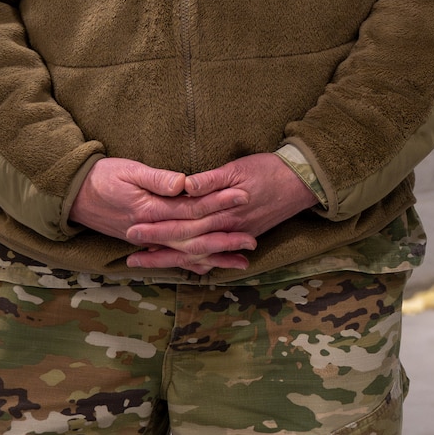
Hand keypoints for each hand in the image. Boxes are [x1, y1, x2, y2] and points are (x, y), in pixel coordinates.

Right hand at [69, 157, 250, 272]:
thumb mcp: (128, 170)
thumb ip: (157, 178)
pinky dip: (193, 263)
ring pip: (187, 253)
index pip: (192, 208)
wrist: (73, 194)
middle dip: (225, 238)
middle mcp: (152, 230)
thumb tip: (183, 184)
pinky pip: (173, 257)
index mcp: (150, 210)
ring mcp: (149, 239)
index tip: (244, 195)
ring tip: (241, 261)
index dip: (219, 202)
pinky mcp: (146, 241)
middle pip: (195, 237)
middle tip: (253, 238)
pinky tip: (211, 268)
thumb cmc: (102, 177)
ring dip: (214, 257)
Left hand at [120, 153, 318, 272]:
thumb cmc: (268, 169)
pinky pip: (219, 255)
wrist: (302, 180)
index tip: (133, 231)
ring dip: (174, 260)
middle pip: (186, 242)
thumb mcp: (238, 167)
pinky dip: (202, 263)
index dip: (157, 228)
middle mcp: (227, 227)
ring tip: (151, 264)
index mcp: (221, 209)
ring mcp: (236, 235)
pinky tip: (188, 267)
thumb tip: (183, 186)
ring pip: (200, 253)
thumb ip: (210, 179)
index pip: (182, 222)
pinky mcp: (246, 236)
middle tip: (131, 257)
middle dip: (159, 250)